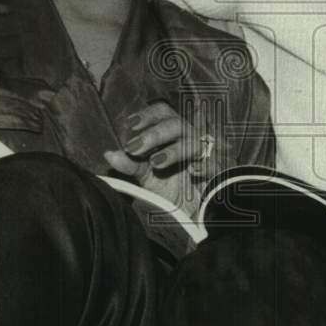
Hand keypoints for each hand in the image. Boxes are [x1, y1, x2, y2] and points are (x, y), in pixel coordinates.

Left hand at [104, 101, 213, 217]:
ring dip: (174, 151)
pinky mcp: (216, 172)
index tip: (131, 124)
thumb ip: (130, 164)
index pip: (163, 113)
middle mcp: (188, 139)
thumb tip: (109, 154)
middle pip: (176, 124)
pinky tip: (193, 171)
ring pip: (193, 142)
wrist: (191, 213)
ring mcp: (203, 155)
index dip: (149, 115)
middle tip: (134, 147)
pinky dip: (204, 165)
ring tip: (156, 163)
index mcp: (172, 134)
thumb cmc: (170, 186)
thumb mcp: (146, 176)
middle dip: (155, 134)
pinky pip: (213, 163)